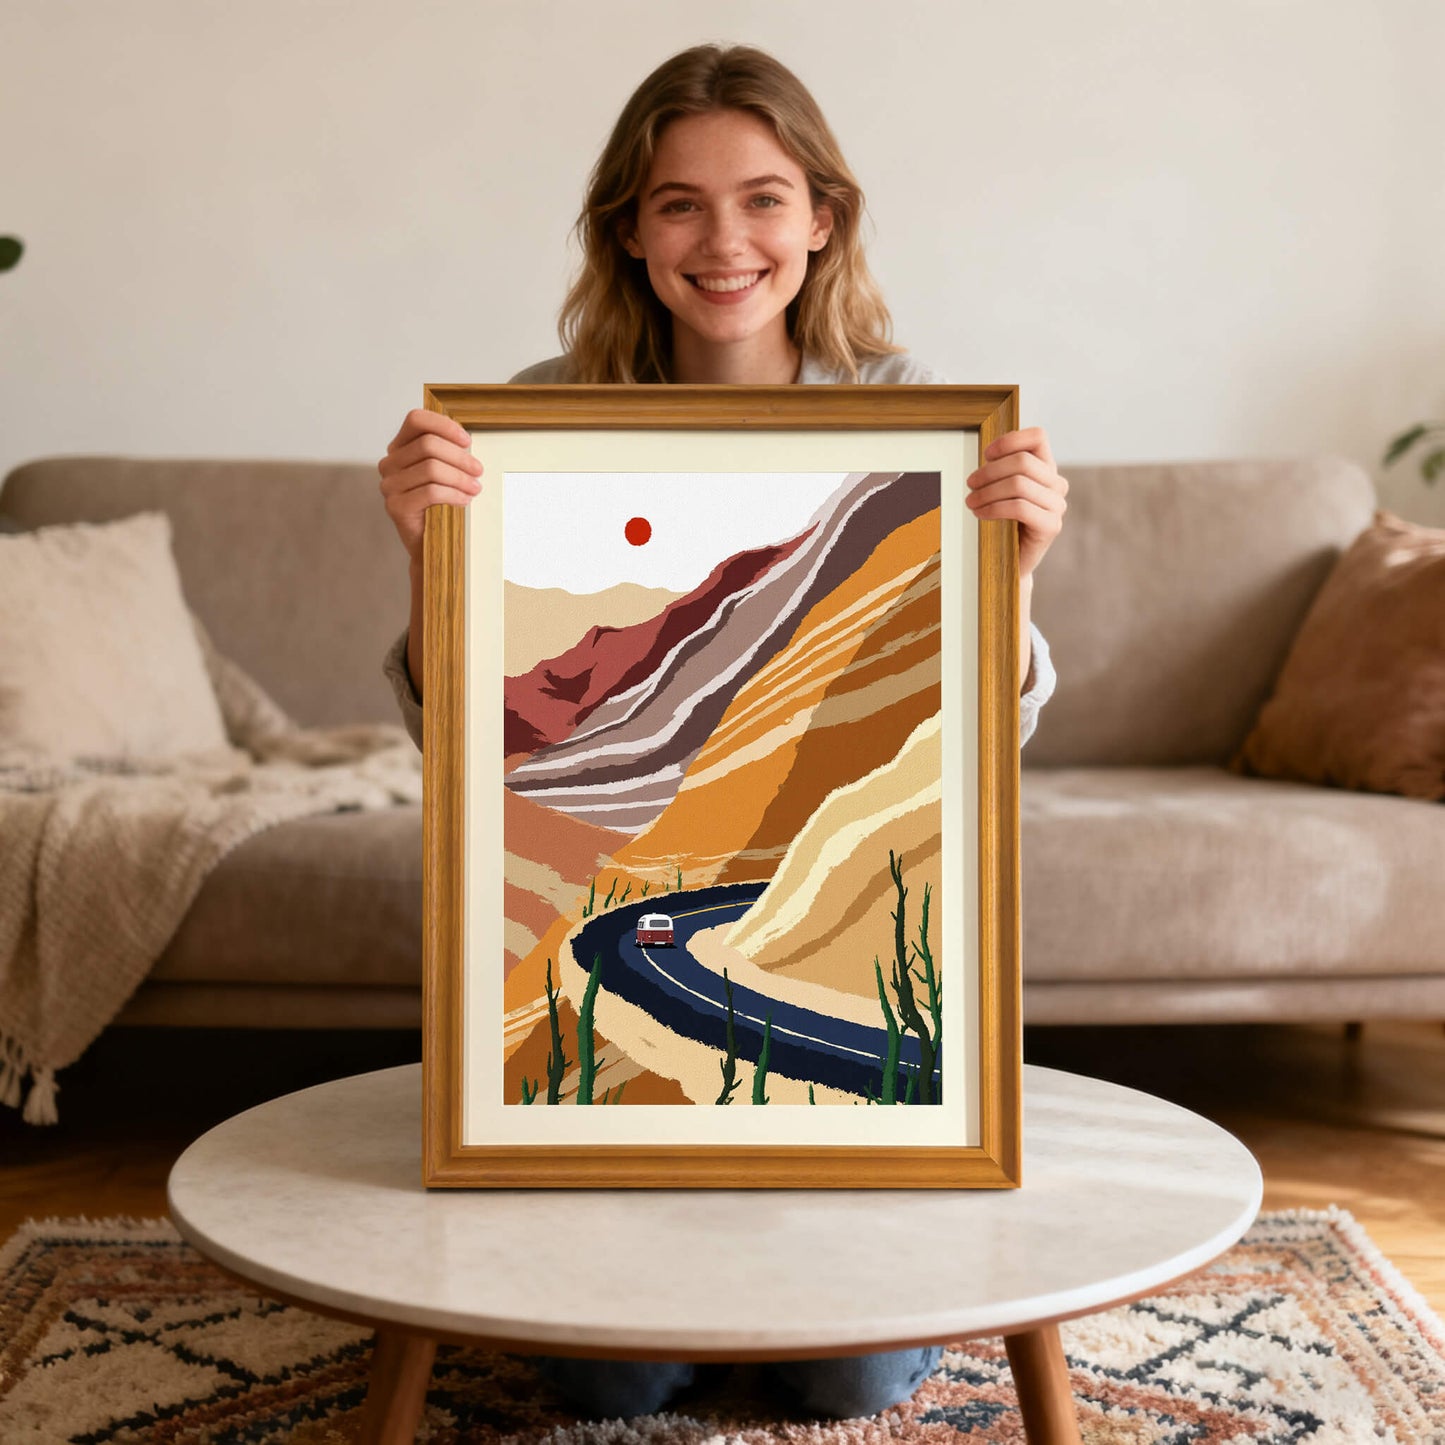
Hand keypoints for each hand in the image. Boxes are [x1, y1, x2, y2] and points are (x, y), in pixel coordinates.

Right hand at [377, 409, 483, 567]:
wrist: (428, 544)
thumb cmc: (438, 505)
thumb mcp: (442, 472)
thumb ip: (447, 452)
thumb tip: (466, 442)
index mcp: (399, 448)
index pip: (416, 420)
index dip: (444, 425)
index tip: (467, 441)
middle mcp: (390, 464)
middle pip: (428, 445)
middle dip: (459, 457)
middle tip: (479, 470)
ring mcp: (389, 485)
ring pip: (431, 468)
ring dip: (460, 477)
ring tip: (475, 487)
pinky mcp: (396, 506)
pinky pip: (430, 492)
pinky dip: (453, 494)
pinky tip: (465, 500)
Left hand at [965, 427, 1067, 579]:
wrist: (1010, 561)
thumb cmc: (1003, 522)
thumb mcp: (1002, 490)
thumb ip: (1001, 469)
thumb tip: (988, 455)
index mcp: (1047, 468)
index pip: (1038, 437)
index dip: (1010, 440)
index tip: (986, 454)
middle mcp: (1057, 484)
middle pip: (1022, 461)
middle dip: (989, 472)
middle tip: (970, 484)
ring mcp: (1057, 505)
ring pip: (1018, 484)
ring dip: (987, 492)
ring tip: (970, 502)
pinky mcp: (1051, 526)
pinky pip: (1019, 508)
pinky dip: (994, 508)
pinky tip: (980, 513)